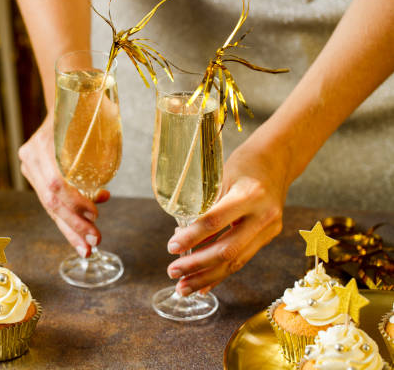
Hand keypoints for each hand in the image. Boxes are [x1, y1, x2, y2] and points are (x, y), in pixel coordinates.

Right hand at [19, 115, 109, 256]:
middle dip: (75, 225)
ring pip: (50, 207)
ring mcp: (31, 167)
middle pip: (51, 201)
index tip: (96, 214)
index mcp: (41, 145)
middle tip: (96, 242)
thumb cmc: (86, 104)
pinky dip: (68, 219)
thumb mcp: (97, 114)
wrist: (67, 96)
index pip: (56, 184)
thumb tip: (104, 188)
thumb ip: (103, 140)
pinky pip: (52, 202)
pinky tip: (83, 232)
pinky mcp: (37, 175)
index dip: (76, 204)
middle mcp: (31, 158)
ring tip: (89, 247)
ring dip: (71, 229)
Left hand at [165, 141, 289, 295]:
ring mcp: (269, 229)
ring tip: (183, 287)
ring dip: (207, 277)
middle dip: (197, 265)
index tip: (171, 247)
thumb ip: (205, 205)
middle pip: (227, 250)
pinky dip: (221, 273)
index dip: (192, 237)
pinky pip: (243, 259)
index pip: (216, 221)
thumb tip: (180, 236)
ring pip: (236, 261)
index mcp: (249, 194)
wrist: (277, 160)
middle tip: (172, 272)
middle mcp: (263, 215)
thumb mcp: (221, 176)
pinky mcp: (269, 237)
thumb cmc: (245, 164)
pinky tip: (204, 286)